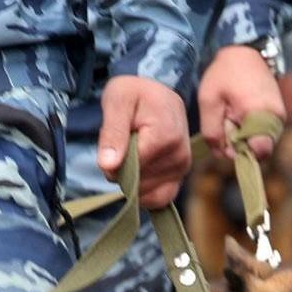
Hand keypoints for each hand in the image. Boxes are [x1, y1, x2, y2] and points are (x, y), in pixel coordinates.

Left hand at [98, 75, 191, 208]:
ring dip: (132, 178)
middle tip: (124, 144)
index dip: (114, 161)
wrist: (157, 93)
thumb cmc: (135, 93)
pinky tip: (138, 173)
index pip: (131, 167)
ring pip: (145, 191)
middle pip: (138, 181)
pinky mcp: (180, 177)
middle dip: (122, 169)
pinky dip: (144, 192)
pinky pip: (160, 199)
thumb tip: (109, 166)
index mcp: (167, 135)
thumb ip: (112, 132)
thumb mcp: (118, 100)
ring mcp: (182, 168)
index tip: (113, 142)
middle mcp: (180, 154)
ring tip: (134, 151)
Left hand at [198, 45, 284, 159]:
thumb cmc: (224, 73)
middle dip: (242, 145)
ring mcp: (280, 115)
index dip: (241, 153)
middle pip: (260, 151)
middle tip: (228, 123)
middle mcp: (276, 117)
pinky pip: (265, 133)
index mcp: (260, 114)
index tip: (228, 140)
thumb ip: (212, 132)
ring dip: (246, 137)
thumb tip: (222, 156)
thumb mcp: (209, 101)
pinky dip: (252, 130)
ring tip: (234, 115)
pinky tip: (241, 114)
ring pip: (263, 142)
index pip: (259, 152)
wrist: (244, 50)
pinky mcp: (279, 113)